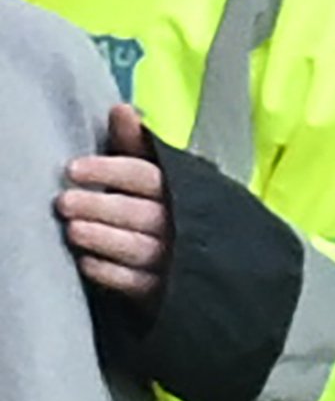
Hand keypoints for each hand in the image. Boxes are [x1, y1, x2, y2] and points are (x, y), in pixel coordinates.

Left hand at [59, 103, 171, 303]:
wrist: (203, 261)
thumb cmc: (166, 208)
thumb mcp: (156, 173)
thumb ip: (136, 145)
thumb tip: (122, 108)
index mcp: (182, 190)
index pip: (148, 177)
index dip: (110, 172)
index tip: (73, 169)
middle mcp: (182, 226)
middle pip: (143, 214)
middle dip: (101, 207)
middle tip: (64, 202)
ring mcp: (176, 261)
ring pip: (140, 249)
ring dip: (104, 239)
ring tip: (73, 230)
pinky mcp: (165, 292)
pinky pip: (138, 284)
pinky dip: (111, 273)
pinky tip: (86, 262)